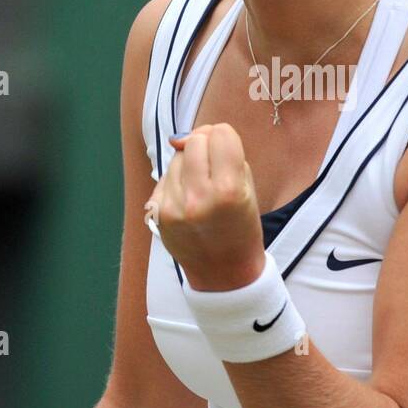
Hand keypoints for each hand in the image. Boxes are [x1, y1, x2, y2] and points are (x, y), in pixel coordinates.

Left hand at [146, 123, 265, 290]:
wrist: (224, 273)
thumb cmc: (241, 228)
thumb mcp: (248, 189)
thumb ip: (227, 155)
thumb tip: (190, 135)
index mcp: (229, 191)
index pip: (221, 134)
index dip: (226, 138)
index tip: (228, 150)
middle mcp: (199, 197)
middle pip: (195, 140)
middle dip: (205, 145)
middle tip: (213, 165)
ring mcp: (175, 206)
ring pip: (177, 156)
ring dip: (189, 163)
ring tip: (201, 186)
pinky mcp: (159, 213)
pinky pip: (165, 177)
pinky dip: (177, 181)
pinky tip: (188, 199)